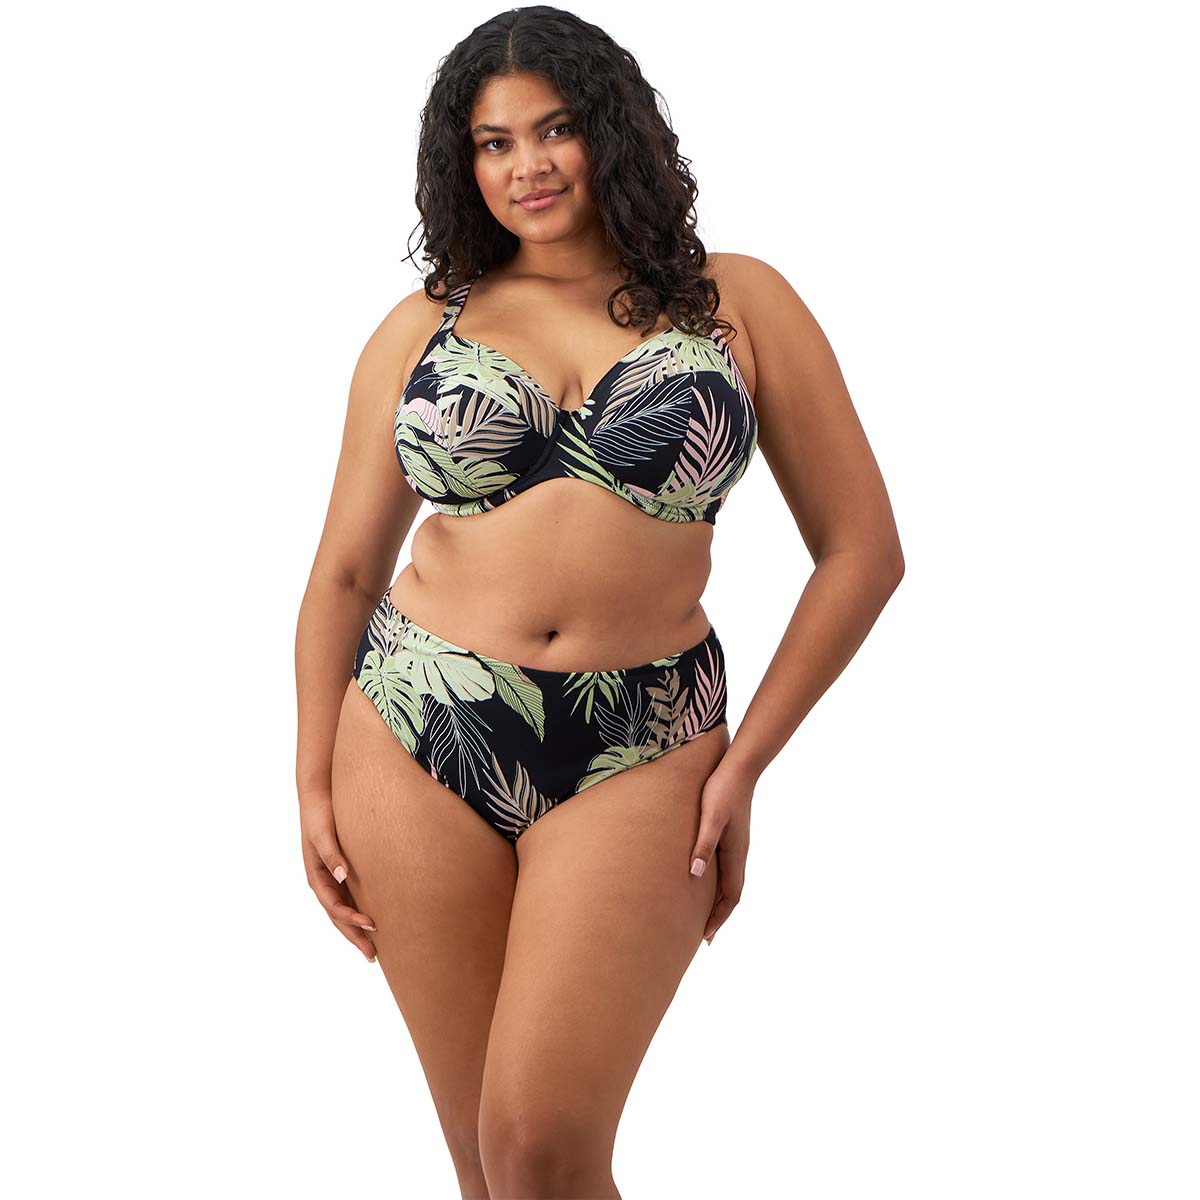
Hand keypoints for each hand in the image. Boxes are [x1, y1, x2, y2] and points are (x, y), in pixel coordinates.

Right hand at [299, 790, 377, 962]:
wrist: (319, 795)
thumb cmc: (320, 814)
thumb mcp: (323, 832)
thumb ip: (331, 853)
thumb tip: (342, 875)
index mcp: (316, 876)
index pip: (334, 906)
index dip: (351, 919)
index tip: (372, 926)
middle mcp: (323, 881)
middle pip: (338, 916)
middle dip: (354, 936)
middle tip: (373, 956)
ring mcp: (331, 878)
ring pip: (344, 910)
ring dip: (356, 929)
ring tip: (374, 948)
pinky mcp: (341, 870)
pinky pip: (350, 897)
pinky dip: (359, 911)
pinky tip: (374, 919)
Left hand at [687, 760, 754, 944]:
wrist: (740, 766)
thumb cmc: (722, 789)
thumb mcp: (710, 816)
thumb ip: (704, 844)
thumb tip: (695, 874)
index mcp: (735, 853)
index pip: (731, 895)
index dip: (718, 917)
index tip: (706, 937)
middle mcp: (739, 852)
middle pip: (732, 893)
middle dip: (719, 916)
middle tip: (704, 937)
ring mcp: (737, 844)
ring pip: (731, 881)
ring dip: (720, 901)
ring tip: (705, 915)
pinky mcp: (732, 834)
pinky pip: (727, 868)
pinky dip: (718, 883)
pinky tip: (706, 879)